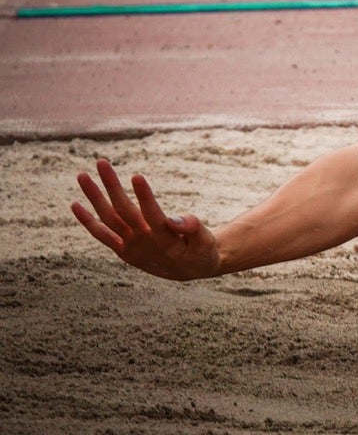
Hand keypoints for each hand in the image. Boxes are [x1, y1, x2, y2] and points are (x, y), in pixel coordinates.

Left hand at [72, 158, 220, 280]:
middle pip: (122, 211)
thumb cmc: (200, 250)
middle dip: (111, 185)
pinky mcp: (122, 249)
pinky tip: (75, 205)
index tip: (136, 176)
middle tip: (101, 162)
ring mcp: (129, 247)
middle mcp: (143, 243)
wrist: (189, 272)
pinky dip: (87, 220)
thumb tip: (175, 219)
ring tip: (82, 175)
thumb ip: (192, 228)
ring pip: (108, 219)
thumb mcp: (205, 241)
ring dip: (94, 197)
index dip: (145, 197)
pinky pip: (101, 234)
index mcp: (166, 240)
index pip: (152, 215)